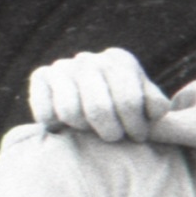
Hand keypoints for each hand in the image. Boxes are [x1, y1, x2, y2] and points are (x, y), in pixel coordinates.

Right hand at [28, 49, 169, 141]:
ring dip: (83, 129)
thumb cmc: (123, 109)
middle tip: (114, 138)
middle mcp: (90, 58)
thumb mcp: (145, 104)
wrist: (85, 105)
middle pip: (99, 108)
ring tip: (90, 130)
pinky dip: (56, 126)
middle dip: (110, 131)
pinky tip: (65, 126)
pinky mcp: (40, 76)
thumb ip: (154, 106)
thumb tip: (155, 111)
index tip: (138, 137)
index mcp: (120, 60)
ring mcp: (63, 66)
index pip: (129, 100)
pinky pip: (46, 113)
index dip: (135, 125)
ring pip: (70, 112)